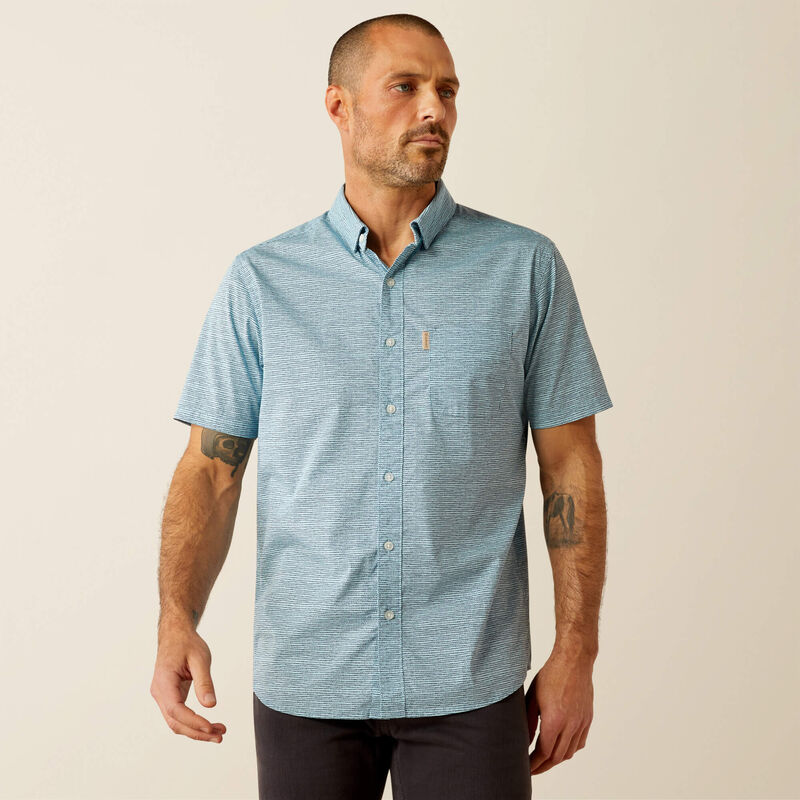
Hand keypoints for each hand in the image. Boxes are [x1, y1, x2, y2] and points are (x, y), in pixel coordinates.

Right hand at [150, 625, 226, 742]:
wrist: (175, 634)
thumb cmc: (186, 643)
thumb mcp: (200, 658)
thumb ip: (204, 681)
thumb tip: (211, 705)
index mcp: (164, 682)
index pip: (176, 710)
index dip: (194, 722)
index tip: (211, 727)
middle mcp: (159, 692)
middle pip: (175, 722)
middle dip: (197, 732)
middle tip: (220, 735)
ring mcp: (163, 696)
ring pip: (177, 722)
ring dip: (196, 730)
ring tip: (219, 732)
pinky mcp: (170, 697)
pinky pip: (179, 715)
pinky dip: (193, 722)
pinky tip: (209, 725)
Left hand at [525, 650, 593, 774]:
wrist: (574, 660)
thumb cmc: (551, 674)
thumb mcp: (532, 696)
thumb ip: (528, 721)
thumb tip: (525, 741)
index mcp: (555, 720)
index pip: (544, 753)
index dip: (534, 764)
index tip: (526, 768)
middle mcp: (571, 725)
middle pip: (557, 757)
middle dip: (544, 766)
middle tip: (532, 768)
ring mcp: (581, 722)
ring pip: (570, 752)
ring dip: (557, 759)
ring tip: (545, 759)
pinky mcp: (588, 718)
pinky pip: (580, 742)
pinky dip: (570, 749)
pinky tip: (561, 746)